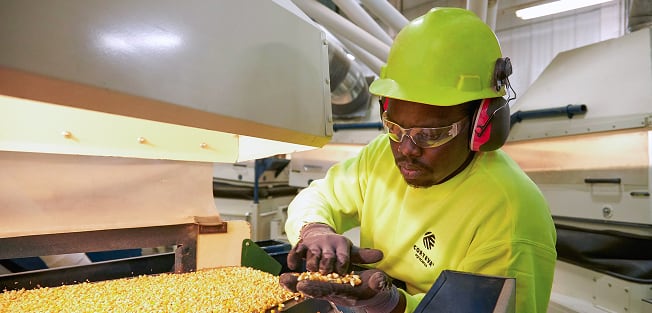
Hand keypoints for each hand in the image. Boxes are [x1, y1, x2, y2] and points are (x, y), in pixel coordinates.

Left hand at [279, 269, 399, 312]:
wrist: (374, 291)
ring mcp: (330, 289)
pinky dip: (298, 282)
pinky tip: (286, 278)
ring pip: (311, 287)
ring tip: (282, 279)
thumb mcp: (380, 283)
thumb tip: (378, 281)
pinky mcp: (327, 285)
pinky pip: (311, 284)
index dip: (316, 288)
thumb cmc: (377, 286)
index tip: (302, 286)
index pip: (330, 290)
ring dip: (296, 284)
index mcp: (348, 292)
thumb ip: (378, 282)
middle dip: (301, 286)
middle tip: (285, 281)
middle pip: (316, 290)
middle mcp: (336, 292)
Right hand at [287, 223, 382, 273]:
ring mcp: (314, 244)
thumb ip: (364, 255)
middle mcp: (327, 242)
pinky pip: (295, 251)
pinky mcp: (301, 245)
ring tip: (313, 272)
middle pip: (327, 257)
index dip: (342, 267)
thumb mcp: (350, 250)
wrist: (319, 234)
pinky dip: (293, 258)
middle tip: (325, 275)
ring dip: (312, 265)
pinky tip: (293, 267)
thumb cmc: (336, 248)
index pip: (344, 257)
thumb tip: (381, 255)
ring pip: (312, 256)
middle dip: (326, 267)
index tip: (341, 274)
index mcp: (341, 244)